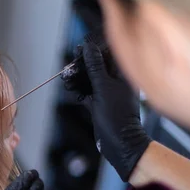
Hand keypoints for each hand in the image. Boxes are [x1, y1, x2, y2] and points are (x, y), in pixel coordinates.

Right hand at [76, 35, 151, 181]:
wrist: (119, 142)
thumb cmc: (116, 114)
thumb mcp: (103, 87)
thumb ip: (95, 66)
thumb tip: (88, 47)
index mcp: (123, 75)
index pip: (108, 55)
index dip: (93, 51)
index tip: (78, 50)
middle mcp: (116, 82)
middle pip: (97, 66)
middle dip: (81, 66)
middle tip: (69, 68)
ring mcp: (108, 93)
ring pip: (90, 79)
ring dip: (78, 78)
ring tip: (66, 80)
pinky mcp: (100, 104)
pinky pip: (88, 92)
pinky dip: (79, 90)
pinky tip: (71, 90)